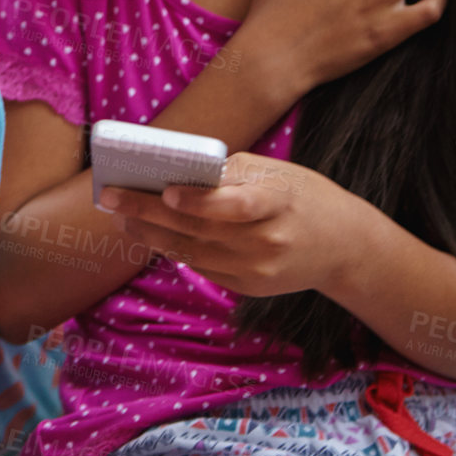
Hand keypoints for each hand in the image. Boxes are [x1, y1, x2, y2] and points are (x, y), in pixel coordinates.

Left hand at [100, 153, 372, 297]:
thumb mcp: (275, 173)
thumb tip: (171, 168)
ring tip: (119, 215)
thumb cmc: (299, 195)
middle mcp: (270, 240)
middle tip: (110, 196)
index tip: (166, 190)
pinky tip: (147, 232)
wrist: (345, 246)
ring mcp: (260, 269)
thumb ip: (227, 172)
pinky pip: (202, 266)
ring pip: (193, 251)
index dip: (200, 201)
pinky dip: (172, 248)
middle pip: (201, 229)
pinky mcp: (250, 287)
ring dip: (150, 233)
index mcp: (280, 202)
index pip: (236, 204)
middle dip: (149, 212)